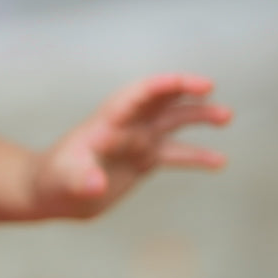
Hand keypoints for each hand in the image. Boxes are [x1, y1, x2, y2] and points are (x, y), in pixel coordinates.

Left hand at [31, 73, 231, 218]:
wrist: (49, 193)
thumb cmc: (52, 181)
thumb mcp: (65, 180)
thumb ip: (81, 179)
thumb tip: (96, 185)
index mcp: (110, 120)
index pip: (143, 93)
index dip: (169, 85)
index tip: (198, 85)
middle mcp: (128, 125)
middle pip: (162, 100)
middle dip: (187, 92)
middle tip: (211, 92)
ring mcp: (137, 141)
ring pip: (174, 122)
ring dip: (199, 117)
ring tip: (227, 117)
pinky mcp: (143, 160)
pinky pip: (176, 154)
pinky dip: (198, 156)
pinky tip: (220, 162)